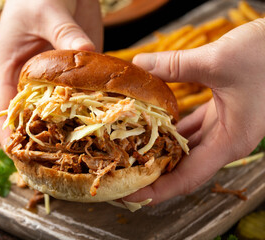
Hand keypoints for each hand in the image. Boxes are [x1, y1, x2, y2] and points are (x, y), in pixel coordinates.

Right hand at [0, 0, 102, 145]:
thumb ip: (63, 33)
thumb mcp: (45, 11)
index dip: (10, 137)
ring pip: (59, 112)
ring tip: (87, 148)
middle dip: (43, 140)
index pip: (4, 113)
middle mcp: (30, 81)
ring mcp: (54, 80)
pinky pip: (82, 96)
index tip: (24, 158)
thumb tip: (84, 52)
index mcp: (9, 71)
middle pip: (32, 119)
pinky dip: (90, 109)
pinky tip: (105, 120)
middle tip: (62, 162)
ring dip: (70, 128)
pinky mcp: (75, 74)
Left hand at [124, 18, 264, 204]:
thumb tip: (140, 64)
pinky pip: (191, 129)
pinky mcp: (221, 113)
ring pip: (186, 149)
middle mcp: (226, 141)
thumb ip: (175, 65)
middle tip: (122, 172)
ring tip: (129, 152)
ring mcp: (224, 127)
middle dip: (153, 173)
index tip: (130, 195)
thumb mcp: (217, 61)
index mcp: (229, 142)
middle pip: (184, 168)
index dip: (157, 190)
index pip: (187, 178)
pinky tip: (152, 125)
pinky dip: (171, 130)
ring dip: (160, 151)